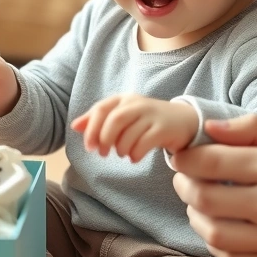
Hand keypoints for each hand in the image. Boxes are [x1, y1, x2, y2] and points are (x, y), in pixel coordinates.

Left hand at [72, 95, 197, 160]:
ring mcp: (152, 115)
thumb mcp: (122, 116)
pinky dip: (135, 153)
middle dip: (104, 139)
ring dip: (121, 148)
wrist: (182, 121)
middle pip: (114, 120)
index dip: (91, 128)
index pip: (101, 109)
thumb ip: (98, 120)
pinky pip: (145, 143)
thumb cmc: (145, 121)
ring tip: (122, 154)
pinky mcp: (164, 128)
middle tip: (102, 154)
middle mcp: (137, 103)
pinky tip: (134, 157)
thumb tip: (74, 126)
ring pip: (129, 133)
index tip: (88, 146)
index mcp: (123, 99)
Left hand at [170, 114, 256, 256]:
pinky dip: (216, 243)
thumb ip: (254, 127)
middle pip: (205, 199)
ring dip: (195, 216)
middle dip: (184, 186)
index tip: (181, 157)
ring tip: (199, 204)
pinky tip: (219, 227)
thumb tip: (209, 127)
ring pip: (214, 233)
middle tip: (184, 179)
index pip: (211, 162)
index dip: (185, 159)